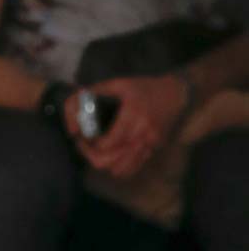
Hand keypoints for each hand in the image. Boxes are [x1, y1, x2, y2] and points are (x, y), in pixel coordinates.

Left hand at [74, 74, 189, 180]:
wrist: (175, 94)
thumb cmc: (144, 88)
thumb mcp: (119, 83)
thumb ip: (97, 92)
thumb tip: (76, 103)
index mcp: (132, 115)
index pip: (108, 143)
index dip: (91, 145)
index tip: (82, 138)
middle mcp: (143, 132)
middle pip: (113, 159)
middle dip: (93, 156)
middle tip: (86, 147)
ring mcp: (151, 143)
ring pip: (123, 167)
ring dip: (106, 163)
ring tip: (97, 152)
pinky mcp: (155, 148)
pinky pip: (135, 167)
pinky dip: (121, 166)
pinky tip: (112, 158)